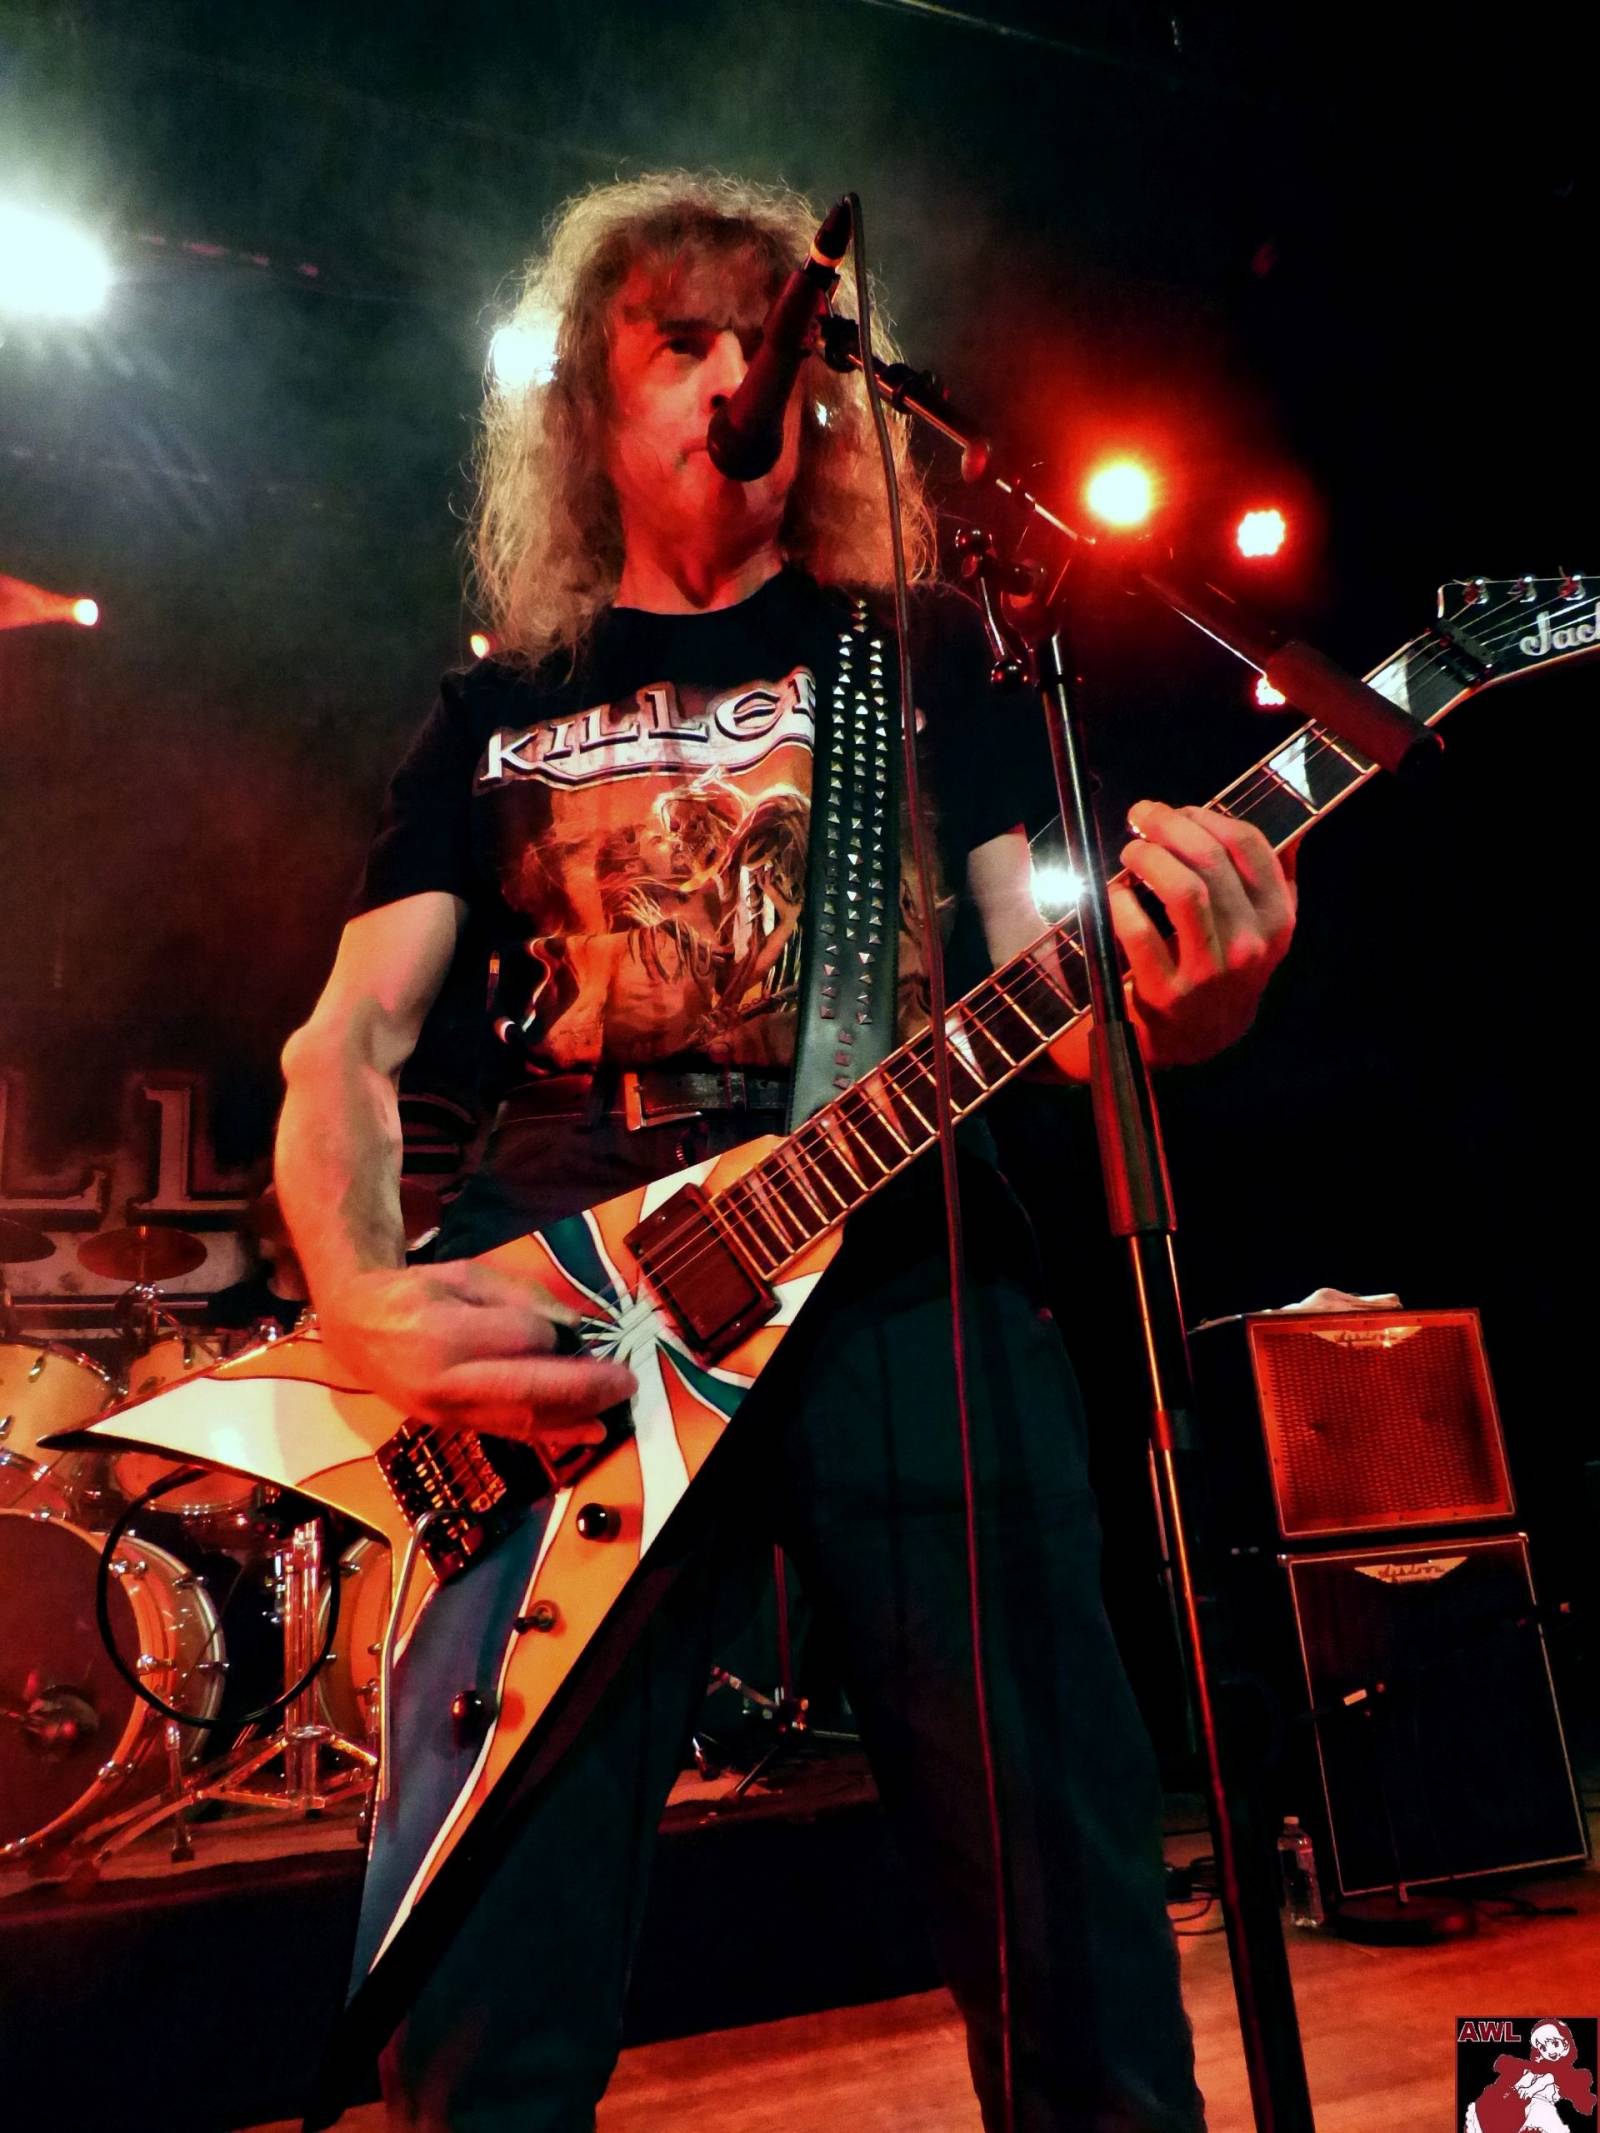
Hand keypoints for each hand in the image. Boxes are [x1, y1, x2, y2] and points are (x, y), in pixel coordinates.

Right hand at [316, 1259, 635, 1464]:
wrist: (356, 1329)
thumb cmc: (417, 1294)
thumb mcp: (465, 1276)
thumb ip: (518, 1298)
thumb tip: (571, 1328)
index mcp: (441, 1333)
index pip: (519, 1338)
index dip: (557, 1333)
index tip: (580, 1327)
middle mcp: (443, 1382)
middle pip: (526, 1389)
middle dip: (584, 1387)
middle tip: (626, 1380)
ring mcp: (446, 1412)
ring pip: (522, 1420)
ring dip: (577, 1415)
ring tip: (617, 1405)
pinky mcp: (452, 1428)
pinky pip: (511, 1433)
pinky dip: (556, 1434)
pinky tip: (591, 1432)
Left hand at [1111, 800, 1296, 1064]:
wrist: (1200, 1034)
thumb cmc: (1226, 963)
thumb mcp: (1264, 926)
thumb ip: (1276, 877)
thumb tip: (1289, 825)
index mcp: (1277, 919)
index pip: (1249, 845)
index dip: (1208, 816)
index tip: (1180, 810)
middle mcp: (1249, 945)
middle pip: (1210, 860)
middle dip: (1169, 825)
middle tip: (1142, 816)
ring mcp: (1209, 971)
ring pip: (1182, 890)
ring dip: (1148, 858)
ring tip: (1131, 851)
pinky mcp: (1167, 992)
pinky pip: (1140, 932)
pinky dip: (1121, 903)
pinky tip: (1115, 893)